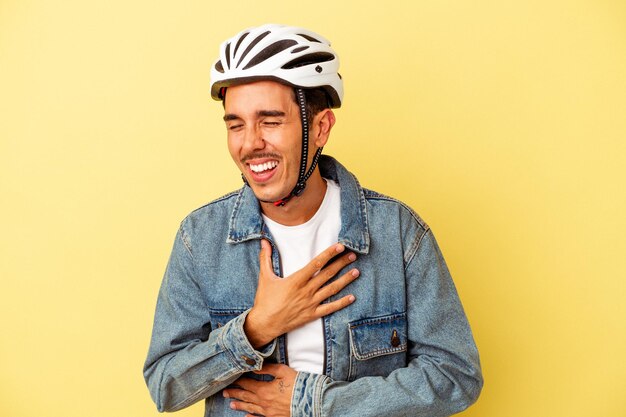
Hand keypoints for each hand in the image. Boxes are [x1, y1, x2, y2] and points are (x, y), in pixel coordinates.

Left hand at [223, 364, 296, 416]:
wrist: (309, 401)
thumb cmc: (297, 384)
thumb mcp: (282, 371)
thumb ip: (267, 369)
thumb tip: (254, 367)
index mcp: (264, 390)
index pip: (247, 384)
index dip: (239, 381)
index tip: (232, 379)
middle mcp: (263, 402)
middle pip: (245, 397)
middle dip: (234, 394)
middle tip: (224, 393)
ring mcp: (268, 411)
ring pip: (250, 408)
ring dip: (240, 405)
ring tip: (231, 404)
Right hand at [244, 239, 358, 347]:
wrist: (264, 324)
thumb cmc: (265, 300)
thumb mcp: (265, 277)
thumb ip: (266, 258)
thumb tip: (264, 241)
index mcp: (296, 280)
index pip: (316, 264)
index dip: (329, 254)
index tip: (339, 246)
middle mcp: (306, 291)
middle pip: (327, 274)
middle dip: (341, 264)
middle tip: (352, 255)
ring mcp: (310, 303)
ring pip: (331, 289)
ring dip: (345, 280)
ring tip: (356, 272)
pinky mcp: (312, 314)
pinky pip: (330, 308)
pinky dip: (341, 303)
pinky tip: (352, 297)